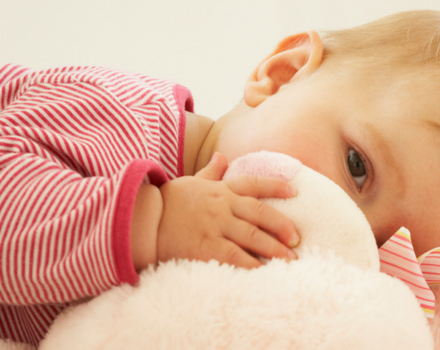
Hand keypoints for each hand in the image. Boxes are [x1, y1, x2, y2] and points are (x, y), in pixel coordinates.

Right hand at [155, 152, 299, 267]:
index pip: (254, 183)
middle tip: (298, 238)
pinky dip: (251, 263)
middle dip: (282, 225)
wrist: (142, 220)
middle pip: (260, 213)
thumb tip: (222, 156)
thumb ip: (211, 172)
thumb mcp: (191, 182)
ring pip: (252, 236)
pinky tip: (264, 271)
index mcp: (220, 190)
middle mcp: (222, 206)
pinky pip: (234, 256)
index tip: (295, 191)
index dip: (276, 186)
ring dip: (275, 248)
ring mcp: (215, 226)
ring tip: (291, 258)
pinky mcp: (205, 247)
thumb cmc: (168, 203)